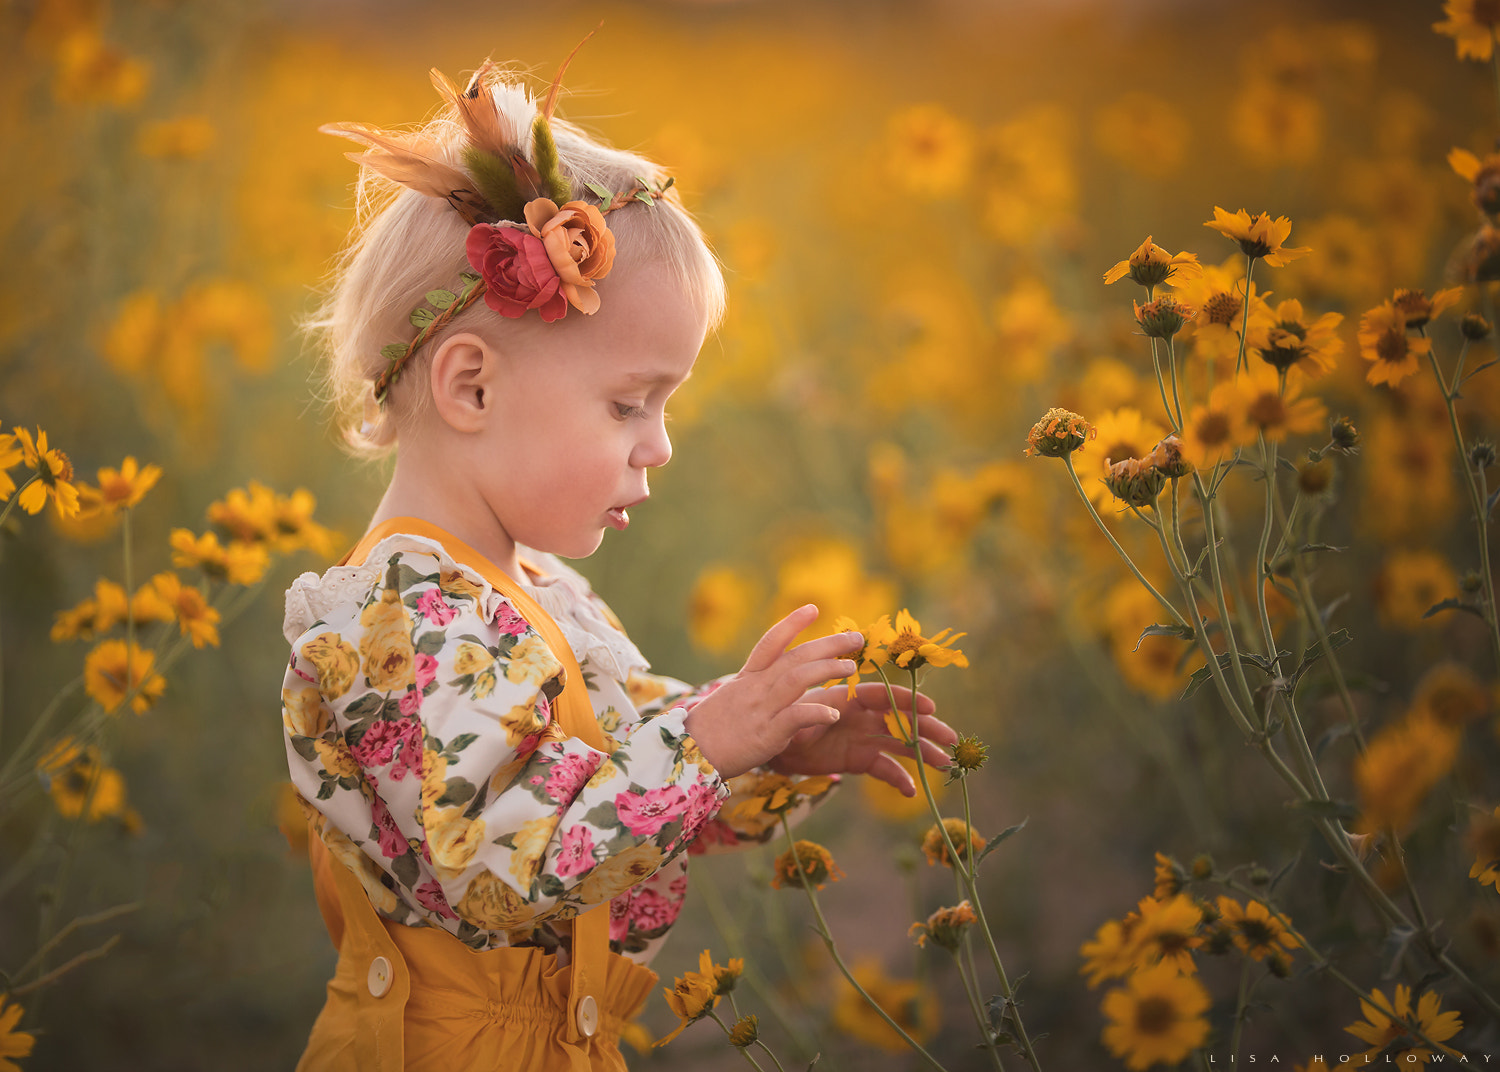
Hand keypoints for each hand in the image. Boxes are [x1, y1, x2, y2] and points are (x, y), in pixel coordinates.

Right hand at [684, 605, 861, 779]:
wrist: (689, 754)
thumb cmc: (712, 730)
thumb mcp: (732, 699)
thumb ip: (756, 689)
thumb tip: (779, 681)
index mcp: (747, 678)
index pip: (770, 642)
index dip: (792, 623)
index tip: (813, 608)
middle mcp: (755, 687)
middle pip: (795, 657)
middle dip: (828, 644)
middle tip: (855, 637)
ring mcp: (761, 709)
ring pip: (797, 679)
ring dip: (827, 669)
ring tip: (850, 667)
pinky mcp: (766, 734)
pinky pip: (795, 717)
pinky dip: (816, 712)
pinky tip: (835, 713)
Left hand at [768, 682, 957, 795]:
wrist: (774, 745)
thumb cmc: (784, 721)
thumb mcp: (794, 716)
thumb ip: (812, 715)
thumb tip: (826, 716)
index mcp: (850, 698)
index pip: (883, 696)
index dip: (906, 700)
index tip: (931, 706)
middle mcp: (863, 717)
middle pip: (901, 720)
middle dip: (927, 728)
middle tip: (953, 740)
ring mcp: (865, 739)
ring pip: (901, 744)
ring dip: (924, 753)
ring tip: (946, 764)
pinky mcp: (861, 760)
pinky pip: (885, 769)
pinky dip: (899, 778)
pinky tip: (912, 790)